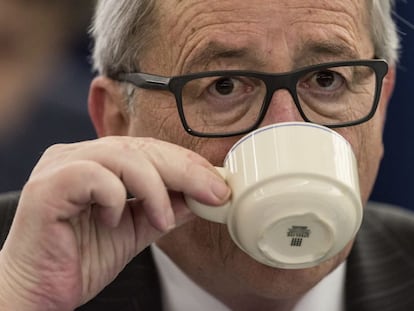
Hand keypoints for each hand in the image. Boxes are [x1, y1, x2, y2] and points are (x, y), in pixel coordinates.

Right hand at [0, 136, 229, 310]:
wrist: (37, 293)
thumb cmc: (80, 259)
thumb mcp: (134, 231)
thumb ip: (163, 210)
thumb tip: (199, 198)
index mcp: (98, 162)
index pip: (150, 150)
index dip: (186, 164)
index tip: (216, 185)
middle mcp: (79, 155)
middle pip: (142, 148)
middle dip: (184, 171)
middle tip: (213, 192)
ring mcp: (61, 166)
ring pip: (123, 156)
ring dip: (154, 188)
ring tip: (165, 219)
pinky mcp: (48, 185)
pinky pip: (94, 175)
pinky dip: (115, 197)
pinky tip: (113, 220)